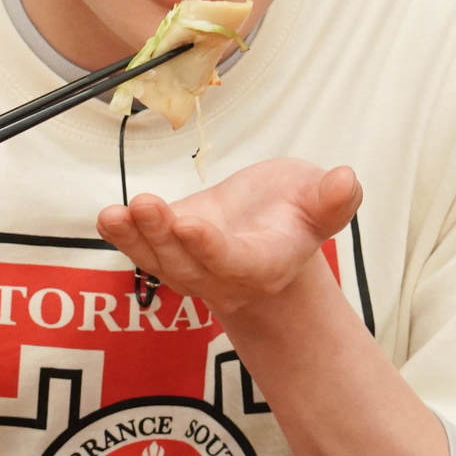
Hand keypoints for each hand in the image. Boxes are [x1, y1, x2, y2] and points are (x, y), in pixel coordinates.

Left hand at [97, 159, 361, 317]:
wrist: (270, 231)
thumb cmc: (298, 213)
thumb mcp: (322, 201)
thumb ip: (332, 199)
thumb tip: (347, 180)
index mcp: (264, 265)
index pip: (235, 262)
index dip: (212, 248)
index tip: (191, 226)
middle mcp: (223, 275)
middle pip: (189, 264)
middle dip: (165, 237)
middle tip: (146, 205)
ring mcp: (190, 266)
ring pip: (159, 259)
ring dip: (136, 237)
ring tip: (117, 213)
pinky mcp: (167, 248)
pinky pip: (142, 248)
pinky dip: (123, 234)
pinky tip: (108, 216)